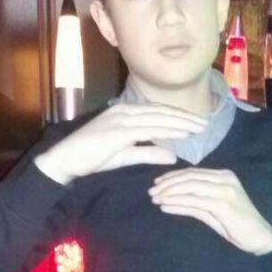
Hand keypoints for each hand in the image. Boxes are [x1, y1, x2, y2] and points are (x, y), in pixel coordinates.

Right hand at [34, 104, 207, 183]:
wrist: (65, 160)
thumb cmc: (92, 158)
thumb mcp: (125, 155)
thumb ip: (148, 153)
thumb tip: (172, 156)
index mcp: (124, 113)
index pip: (157, 112)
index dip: (178, 116)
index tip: (196, 122)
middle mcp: (123, 111)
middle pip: (162, 111)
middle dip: (185, 117)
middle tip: (206, 122)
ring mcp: (121, 119)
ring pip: (158, 118)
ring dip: (181, 122)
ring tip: (200, 127)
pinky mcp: (118, 131)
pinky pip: (149, 129)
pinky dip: (168, 130)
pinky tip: (183, 134)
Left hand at [148, 168, 271, 255]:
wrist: (260, 237)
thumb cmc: (238, 226)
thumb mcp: (212, 212)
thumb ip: (193, 204)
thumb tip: (167, 201)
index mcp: (224, 176)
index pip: (193, 172)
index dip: (173, 177)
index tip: (157, 183)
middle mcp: (225, 179)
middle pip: (189, 177)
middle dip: (168, 184)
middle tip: (151, 191)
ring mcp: (225, 190)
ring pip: (190, 187)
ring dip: (170, 193)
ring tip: (155, 198)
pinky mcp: (223, 204)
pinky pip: (195, 201)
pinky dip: (178, 203)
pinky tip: (166, 206)